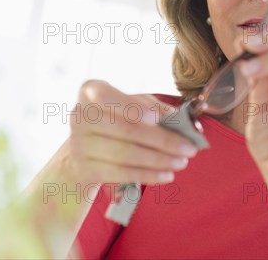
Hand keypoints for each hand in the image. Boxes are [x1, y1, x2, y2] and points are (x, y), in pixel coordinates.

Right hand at [65, 80, 197, 184]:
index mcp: (91, 92)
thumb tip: (188, 124)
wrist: (84, 152)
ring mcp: (79, 144)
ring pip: (124, 154)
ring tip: (181, 162)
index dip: (131, 108)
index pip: (106, 97)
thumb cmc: (115, 122)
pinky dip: (147, 175)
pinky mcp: (85, 168)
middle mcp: (80, 116)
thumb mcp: (133, 107)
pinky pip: (120, 173)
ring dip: (158, 159)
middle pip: (124, 130)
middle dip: (161, 140)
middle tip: (189, 148)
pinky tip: (166, 175)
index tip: (157, 119)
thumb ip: (158, 110)